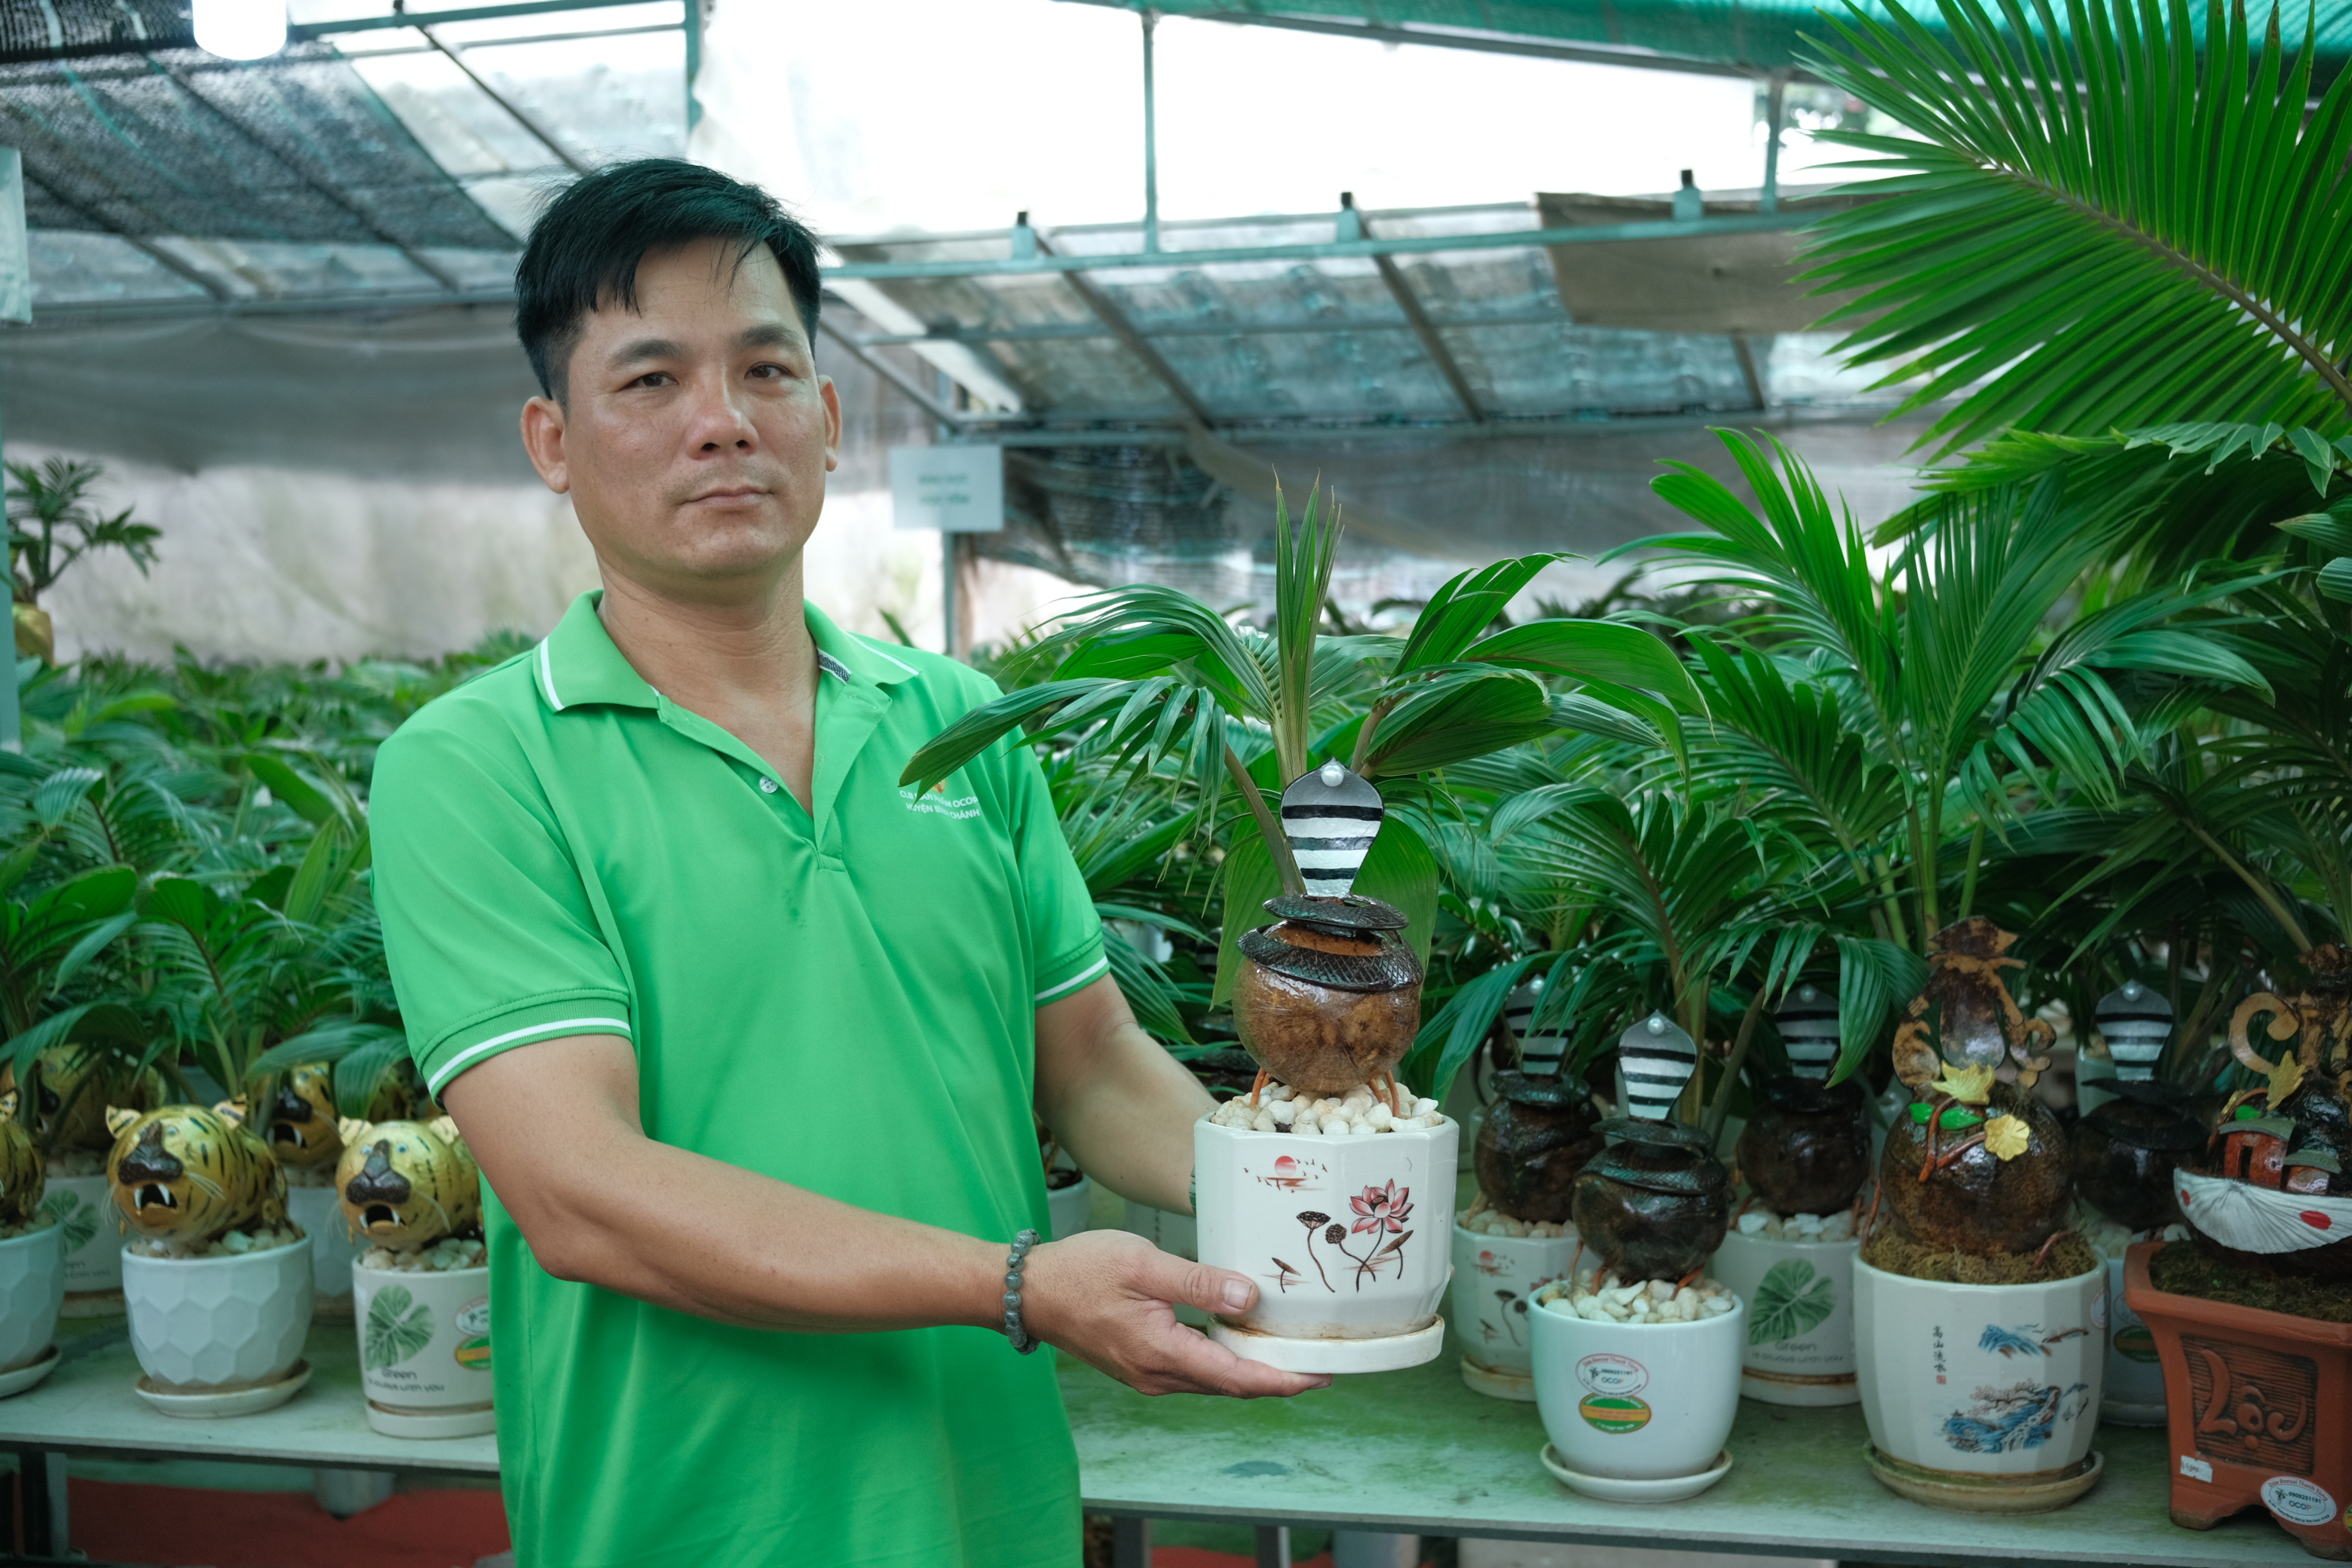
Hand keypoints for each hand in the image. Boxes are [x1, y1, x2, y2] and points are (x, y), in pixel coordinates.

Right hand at [1018, 1229, 1330, 1398]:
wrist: (1028, 1292)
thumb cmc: (1080, 1272)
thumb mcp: (1143, 1264)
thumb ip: (1198, 1282)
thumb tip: (1249, 1297)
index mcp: (1161, 1353)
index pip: (1237, 1378)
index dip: (1283, 1379)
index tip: (1320, 1375)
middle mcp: (1157, 1376)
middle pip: (1231, 1386)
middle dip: (1276, 1377)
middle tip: (1317, 1360)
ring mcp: (1147, 1375)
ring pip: (1213, 1381)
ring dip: (1250, 1370)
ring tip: (1286, 1349)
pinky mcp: (1139, 1365)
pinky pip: (1193, 1372)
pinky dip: (1223, 1361)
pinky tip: (1237, 1338)